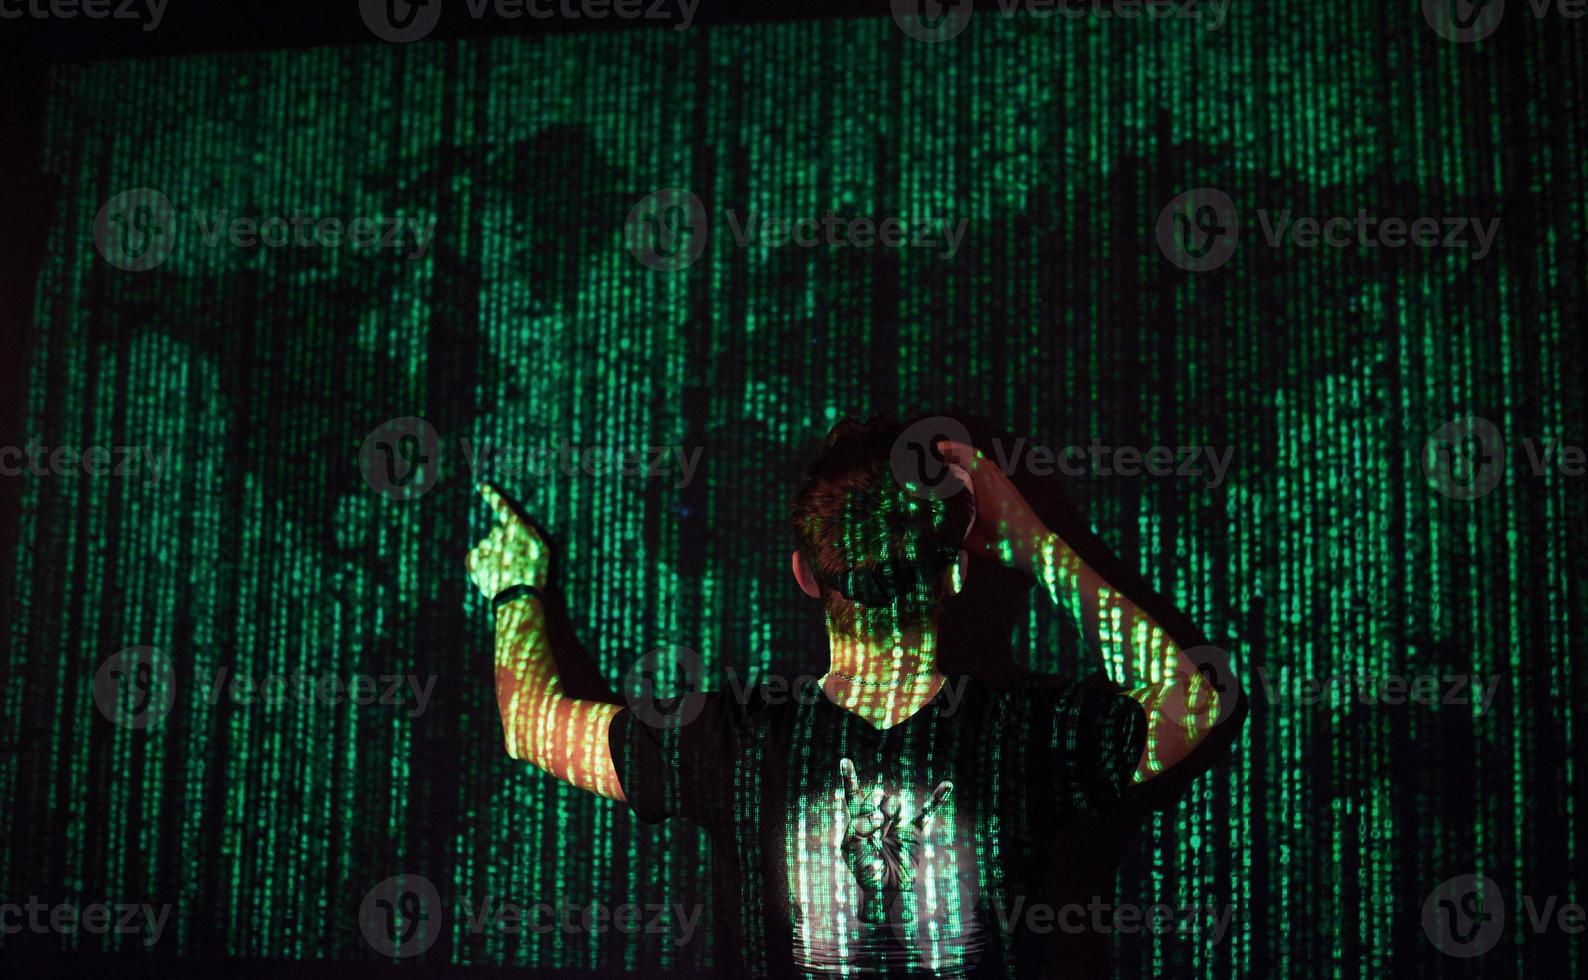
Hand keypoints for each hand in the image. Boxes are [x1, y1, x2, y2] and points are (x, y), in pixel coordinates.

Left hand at [467, 483, 549, 599]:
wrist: (517, 597)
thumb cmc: (535, 573)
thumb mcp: (543, 550)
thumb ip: (531, 533)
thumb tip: (521, 525)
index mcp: (514, 529)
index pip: (502, 507)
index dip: (492, 495)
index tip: (481, 485)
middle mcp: (497, 535)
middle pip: (497, 532)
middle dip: (503, 541)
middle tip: (515, 560)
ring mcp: (484, 549)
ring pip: (486, 545)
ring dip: (493, 553)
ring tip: (504, 570)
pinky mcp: (474, 562)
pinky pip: (475, 556)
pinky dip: (480, 562)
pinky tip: (491, 573)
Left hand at [838, 757, 951, 922]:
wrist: (887, 890)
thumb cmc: (865, 871)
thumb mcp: (850, 850)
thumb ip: (857, 828)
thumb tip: (876, 816)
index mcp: (859, 821)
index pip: (853, 795)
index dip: (849, 778)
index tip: (844, 761)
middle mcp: (877, 818)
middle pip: (876, 797)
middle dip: (875, 808)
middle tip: (875, 827)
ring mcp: (896, 824)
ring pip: (895, 802)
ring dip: (889, 813)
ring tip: (884, 831)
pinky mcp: (913, 832)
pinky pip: (926, 813)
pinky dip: (937, 798)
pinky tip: (948, 785)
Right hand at [934, 439, 1050, 573]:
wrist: (1037, 548)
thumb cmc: (1008, 546)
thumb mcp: (977, 543)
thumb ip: (957, 533)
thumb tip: (938, 528)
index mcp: (990, 492)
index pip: (971, 462)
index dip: (954, 452)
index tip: (936, 449)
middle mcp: (999, 483)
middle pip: (977, 456)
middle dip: (956, 448)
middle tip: (937, 449)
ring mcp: (1006, 485)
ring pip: (985, 461)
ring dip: (967, 455)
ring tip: (949, 457)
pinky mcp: (1010, 490)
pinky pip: (991, 469)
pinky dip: (977, 464)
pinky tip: (969, 471)